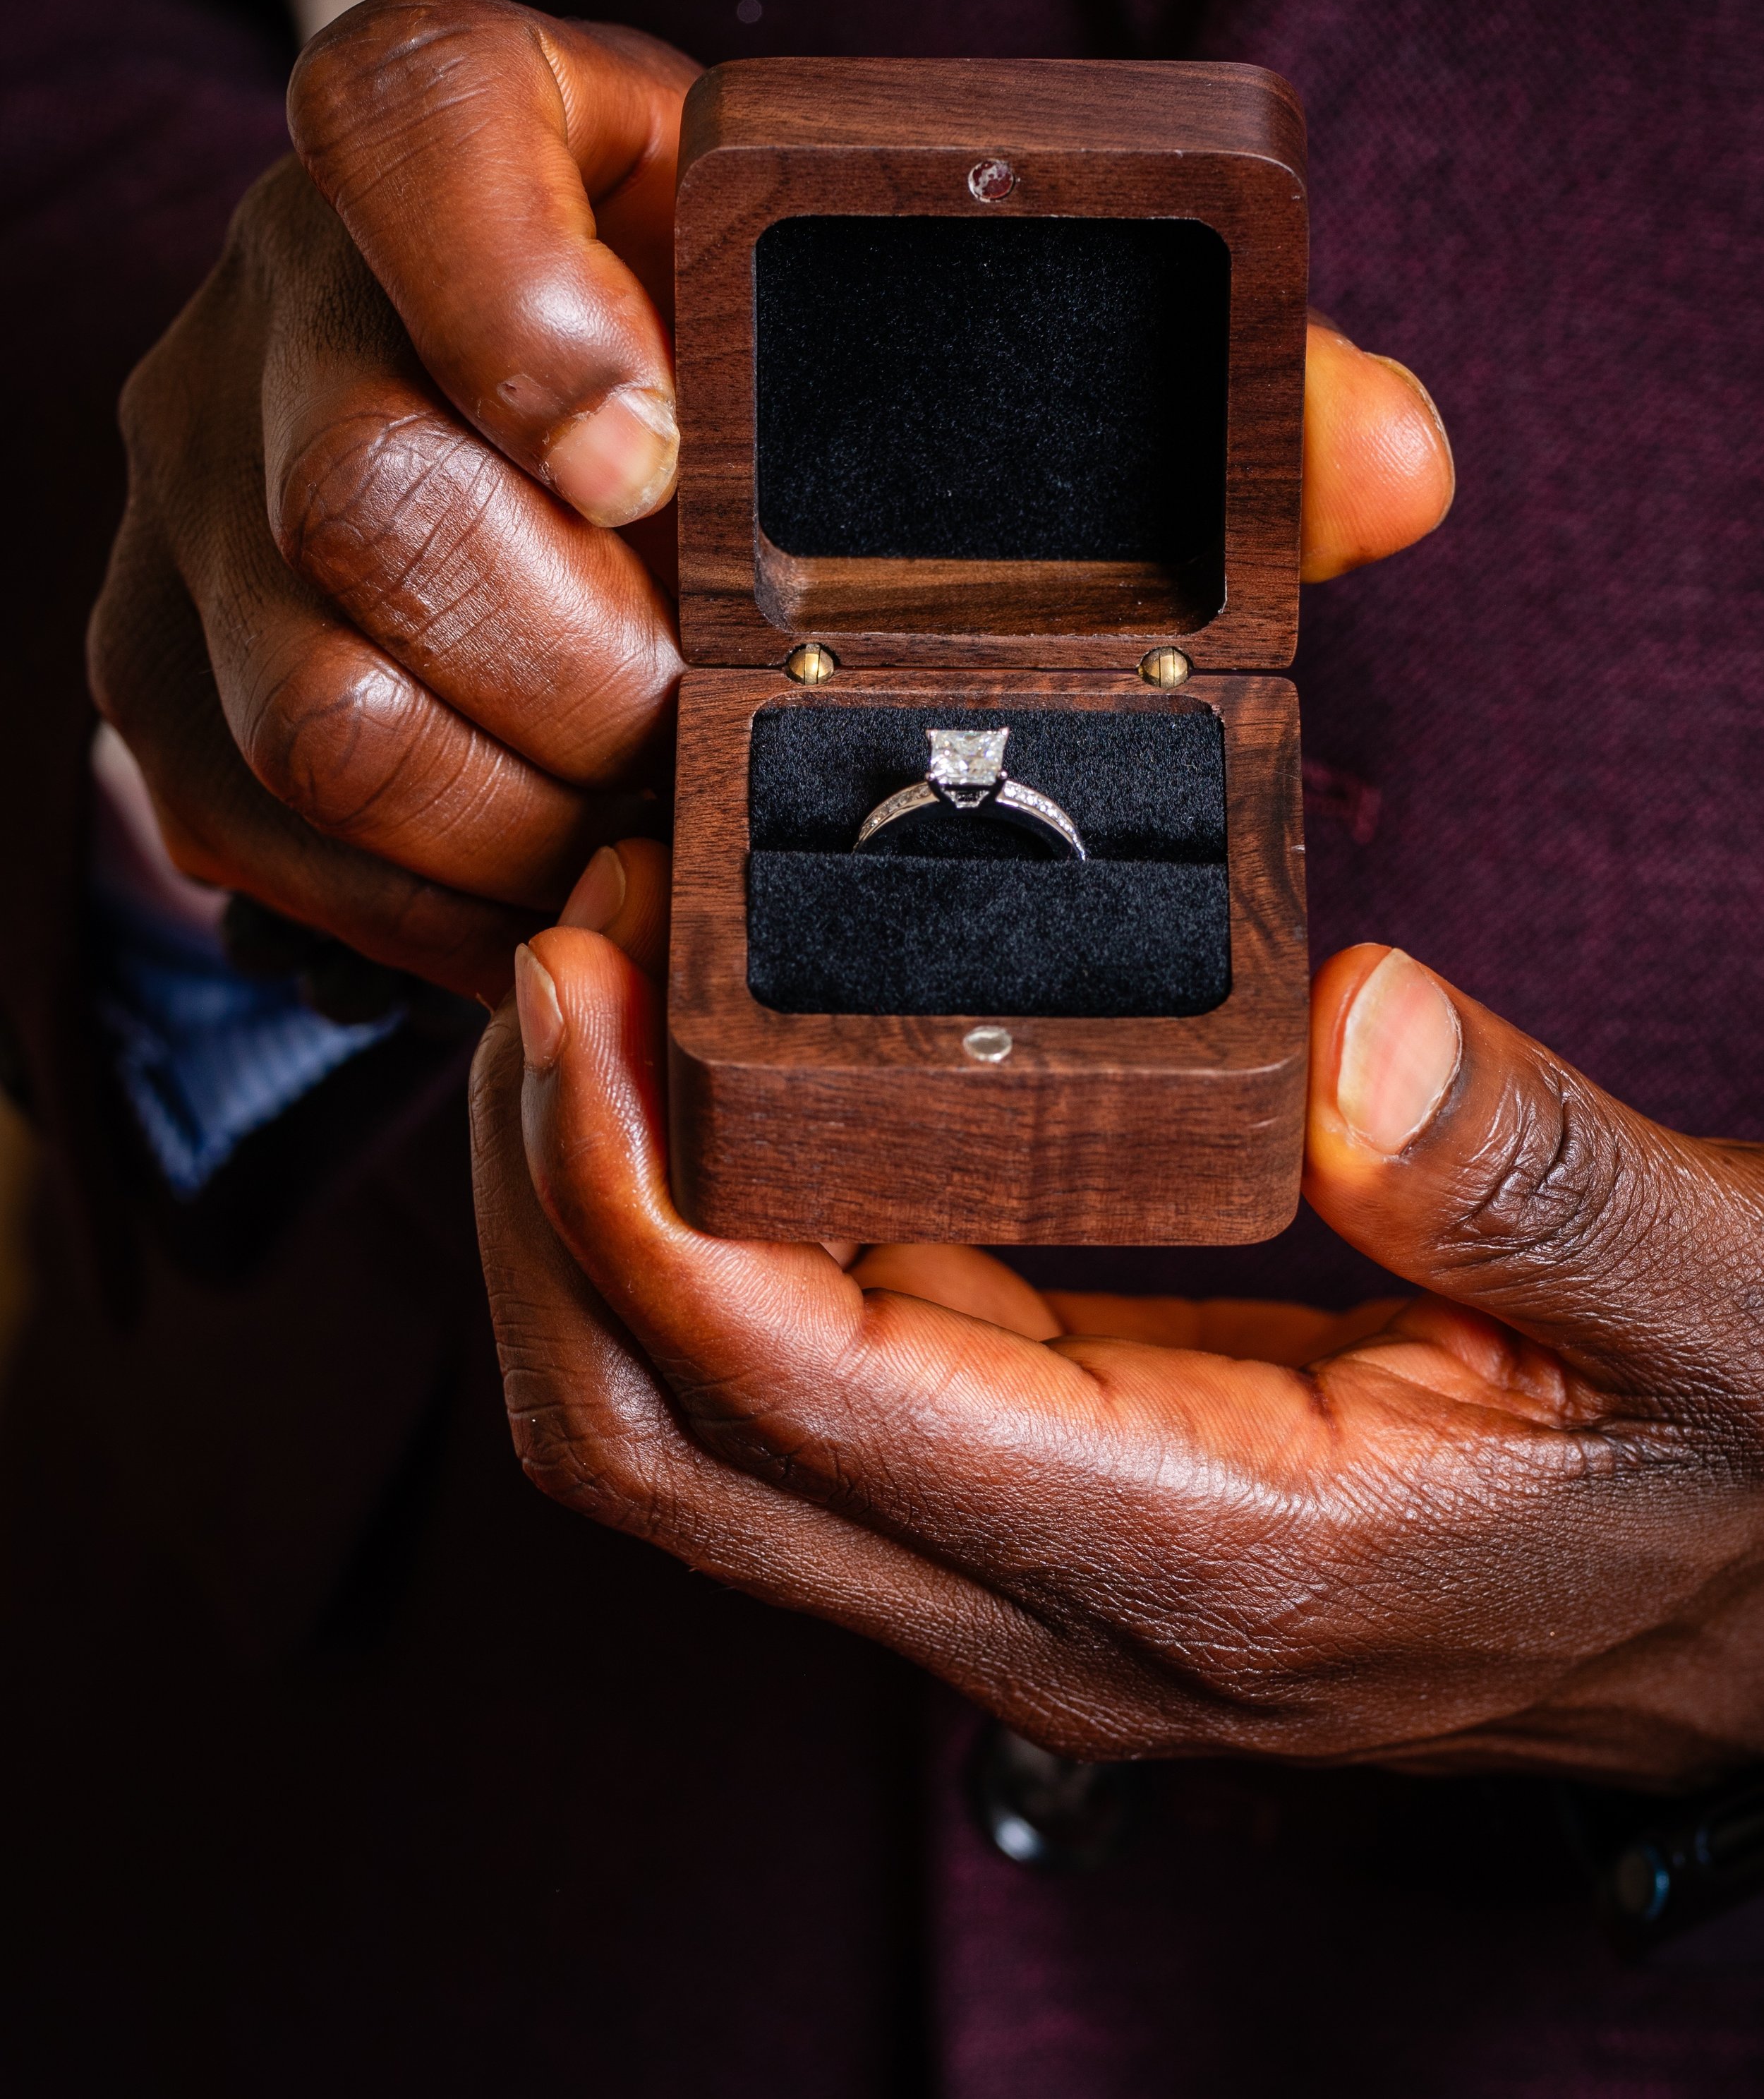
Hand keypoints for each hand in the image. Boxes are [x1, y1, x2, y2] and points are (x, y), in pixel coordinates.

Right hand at [87, 0, 1448, 1000]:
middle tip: (714, 718)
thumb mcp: (902, 331)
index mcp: (458, 136)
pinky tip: (569, 893)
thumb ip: (1154, 381)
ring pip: (318, 703)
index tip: (652, 450)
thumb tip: (1392, 461)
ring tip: (663, 826)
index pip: (405, 120)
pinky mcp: (158, 686)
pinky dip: (447, 905)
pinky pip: (274, 843)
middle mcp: (282, 304)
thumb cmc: (745, 380)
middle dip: (580, 659)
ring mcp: (192, 504)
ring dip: (529, 813)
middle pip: (361, 483)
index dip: (516, 287)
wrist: (503, 450)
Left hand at [474, 900, 1763, 1781]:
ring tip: (614, 974)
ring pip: (690, 1436)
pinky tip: (731, 1074)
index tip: (576, 977)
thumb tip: (1350, 1027)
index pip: (782, 1400)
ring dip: (599, 1210)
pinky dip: (709, 1233)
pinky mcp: (1041, 1504)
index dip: (622, 1189)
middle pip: (652, 1448)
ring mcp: (1031, 1574)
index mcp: (1200, 1560)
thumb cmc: (1747, 1469)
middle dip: (546, 1197)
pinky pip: (796, 1393)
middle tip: (561, 948)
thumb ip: (1533, 1185)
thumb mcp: (1715, 1312)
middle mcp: (1061, 1610)